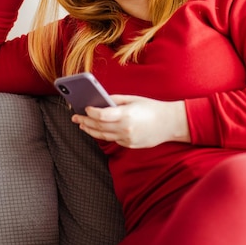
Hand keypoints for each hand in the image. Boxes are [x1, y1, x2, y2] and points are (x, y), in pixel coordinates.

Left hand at [71, 95, 190, 147]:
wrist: (169, 124)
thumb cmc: (152, 108)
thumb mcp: (133, 99)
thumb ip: (115, 100)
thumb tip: (100, 100)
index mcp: (126, 115)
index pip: (101, 115)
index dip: (90, 112)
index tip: (84, 108)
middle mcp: (125, 129)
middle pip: (99, 127)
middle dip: (85, 121)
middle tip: (75, 117)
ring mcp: (127, 139)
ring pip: (103, 136)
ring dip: (90, 130)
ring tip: (82, 125)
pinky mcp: (129, 145)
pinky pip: (112, 140)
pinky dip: (103, 135)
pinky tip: (97, 130)